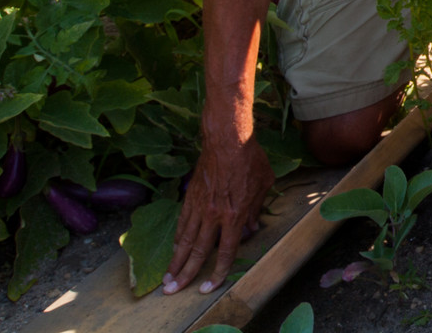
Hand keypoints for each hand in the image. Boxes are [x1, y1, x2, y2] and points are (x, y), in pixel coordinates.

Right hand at [164, 133, 274, 294]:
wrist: (228, 140)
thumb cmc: (251, 160)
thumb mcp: (264, 185)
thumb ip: (255, 210)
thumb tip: (250, 229)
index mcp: (235, 214)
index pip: (225, 251)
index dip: (217, 271)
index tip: (208, 286)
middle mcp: (215, 214)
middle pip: (197, 251)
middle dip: (186, 274)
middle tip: (173, 291)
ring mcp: (200, 206)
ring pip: (184, 240)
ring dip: (175, 261)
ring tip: (167, 278)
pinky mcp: (190, 197)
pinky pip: (182, 223)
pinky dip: (177, 238)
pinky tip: (173, 250)